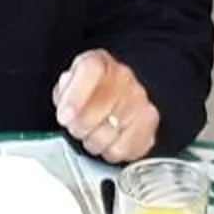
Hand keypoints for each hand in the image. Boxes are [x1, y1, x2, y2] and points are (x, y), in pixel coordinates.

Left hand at [51, 50, 158, 164]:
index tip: (65, 116)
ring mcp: (139, 100)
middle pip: (99, 107)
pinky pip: (123, 148)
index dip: (75, 96)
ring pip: (109, 133)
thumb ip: (64, 92)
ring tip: (92, 134)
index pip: (91, 71)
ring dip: (93, 141)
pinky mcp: (149, 123)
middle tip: (75, 128)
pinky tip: (108, 141)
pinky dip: (110, 151)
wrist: (115, 98)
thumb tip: (66, 106)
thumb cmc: (88, 94)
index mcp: (99, 63)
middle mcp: (123, 77)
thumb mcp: (68, 86)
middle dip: (80, 125)